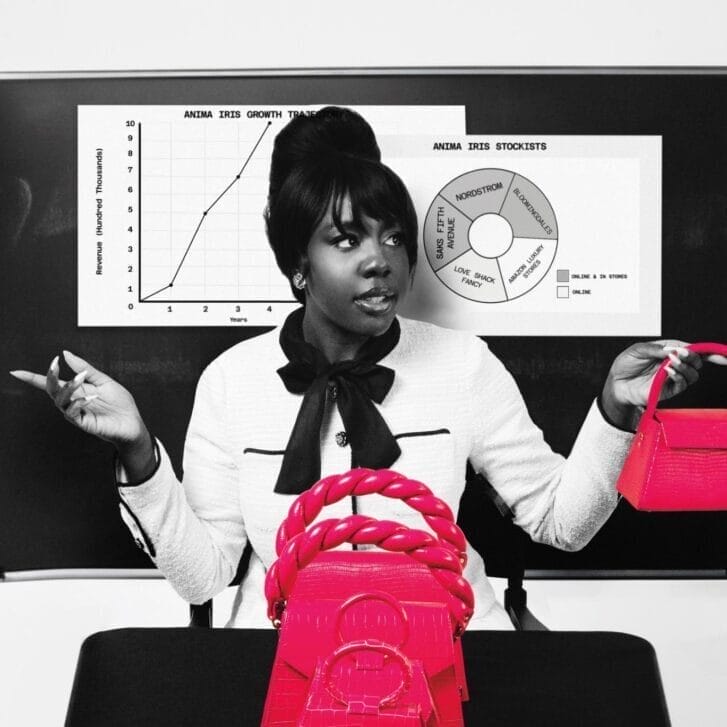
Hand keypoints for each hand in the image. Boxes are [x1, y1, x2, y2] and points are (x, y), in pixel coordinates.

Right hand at [10, 350, 148, 449]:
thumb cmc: (119, 403)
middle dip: (50, 377)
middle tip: (55, 365)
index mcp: (75, 390)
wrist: (133, 423)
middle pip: (51, 390)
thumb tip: (66, 353)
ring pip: (60, 400)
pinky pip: (73, 413)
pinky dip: (79, 402)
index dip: (33, 378)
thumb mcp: (103, 381)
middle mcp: (72, 401)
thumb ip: (84, 368)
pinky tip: (91, 397)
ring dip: (69, 387)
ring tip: (82, 379)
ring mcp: (76, 413)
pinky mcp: (83, 423)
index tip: (16, 372)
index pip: (51, 383)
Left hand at [601, 340, 726, 429]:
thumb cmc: (625, 365)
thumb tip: (673, 349)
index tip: (717, 353)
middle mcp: (674, 364)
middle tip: (680, 353)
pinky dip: (678, 376)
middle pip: (697, 361)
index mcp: (669, 351)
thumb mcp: (637, 350)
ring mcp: (672, 378)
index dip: (706, 351)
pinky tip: (667, 370)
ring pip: (693, 373)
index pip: (691, 349)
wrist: (616, 383)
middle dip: (692, 356)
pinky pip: (682, 384)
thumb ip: (655, 349)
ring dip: (686, 366)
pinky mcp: (669, 390)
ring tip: (672, 362)